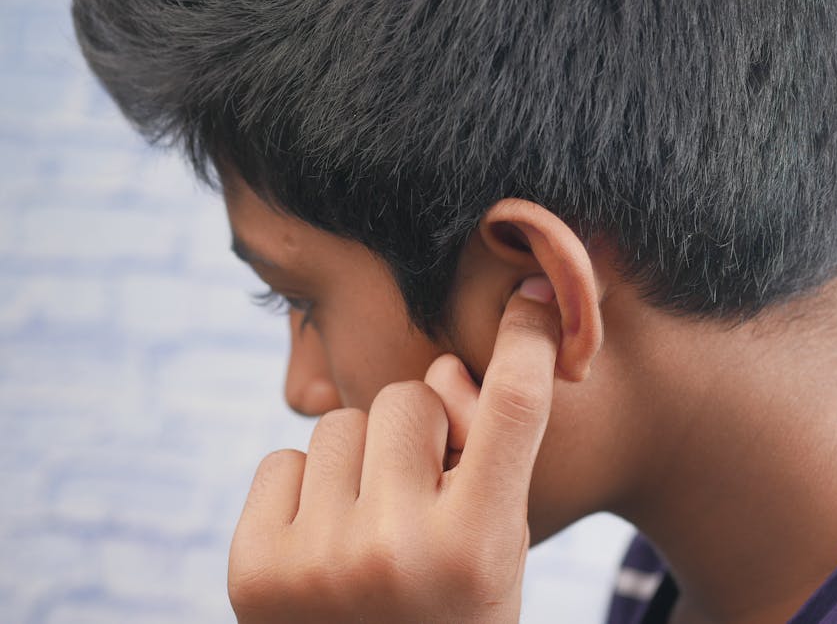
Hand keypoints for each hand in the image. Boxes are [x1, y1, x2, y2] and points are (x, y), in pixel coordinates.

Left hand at [228, 276, 560, 622]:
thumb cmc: (449, 609)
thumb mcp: (496, 547)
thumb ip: (486, 458)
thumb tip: (444, 367)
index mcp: (478, 547)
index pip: (513, 410)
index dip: (528, 341)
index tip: (531, 295)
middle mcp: (399, 550)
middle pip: (405, 399)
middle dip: (416, 433)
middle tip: (418, 494)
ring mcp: (319, 561)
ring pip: (339, 423)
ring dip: (359, 461)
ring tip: (367, 528)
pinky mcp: (254, 568)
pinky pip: (283, 459)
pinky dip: (305, 490)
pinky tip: (320, 544)